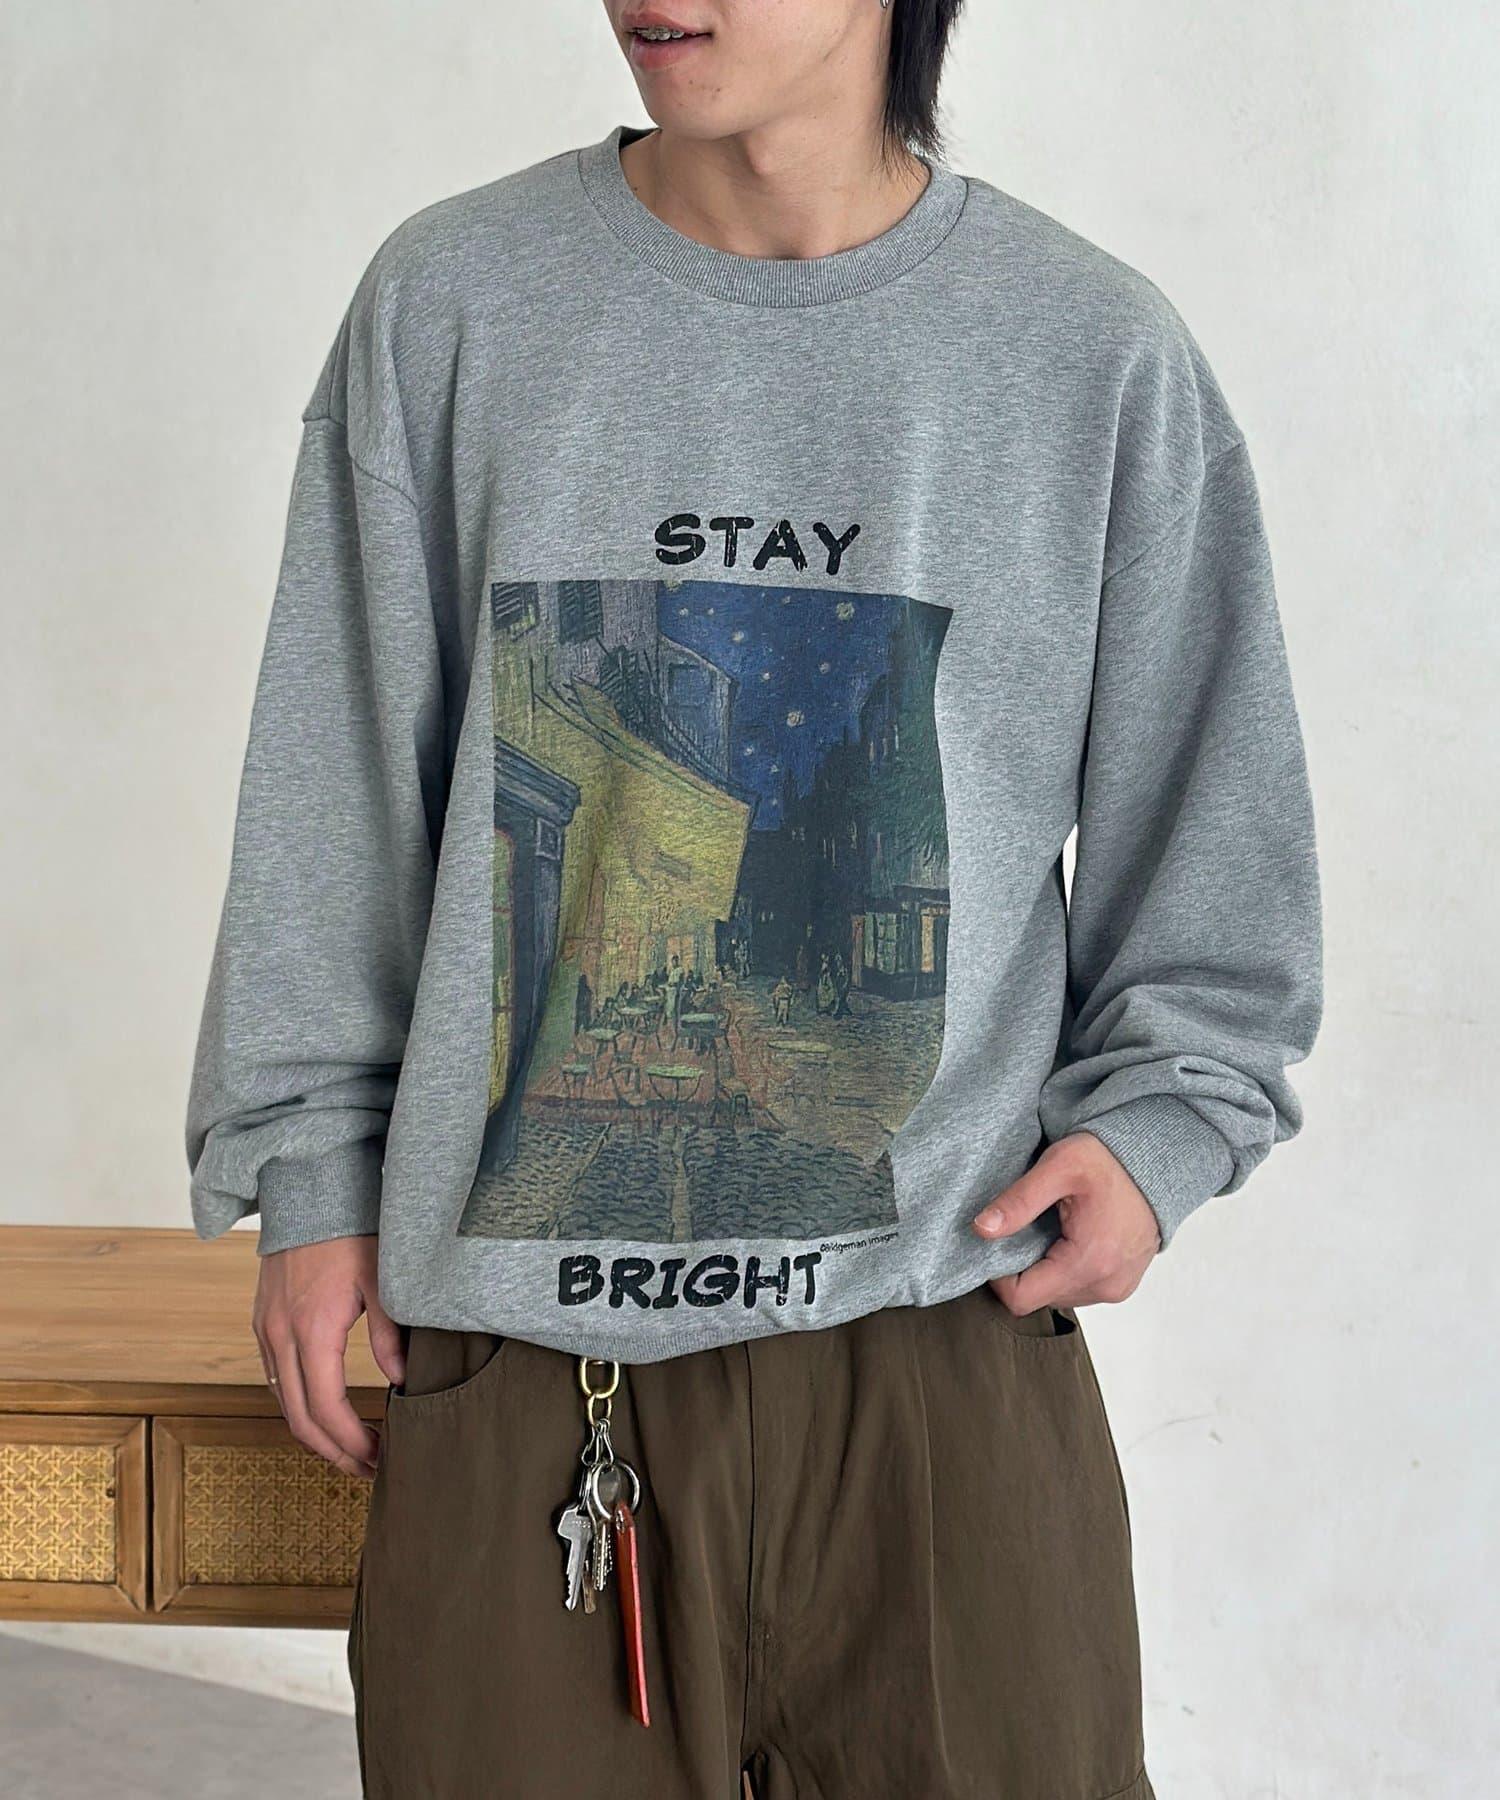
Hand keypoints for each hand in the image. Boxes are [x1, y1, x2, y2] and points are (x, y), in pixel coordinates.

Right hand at [252, 1235, 405, 1477]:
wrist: (306, 1190)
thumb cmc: (349, 1228)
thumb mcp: (382, 1279)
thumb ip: (389, 1334)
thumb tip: (401, 1382)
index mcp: (311, 1329)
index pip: (327, 1408)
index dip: (353, 1443)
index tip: (381, 1458)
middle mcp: (280, 1336)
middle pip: (299, 1418)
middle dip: (334, 1452)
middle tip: (368, 1470)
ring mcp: (266, 1330)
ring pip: (283, 1402)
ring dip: (314, 1433)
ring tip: (351, 1449)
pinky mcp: (263, 1321)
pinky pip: (276, 1378)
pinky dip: (299, 1405)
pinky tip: (325, 1412)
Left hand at [971, 1134, 1161, 1317]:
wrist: (1156, 1160)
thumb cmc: (1110, 1160)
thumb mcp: (1059, 1167)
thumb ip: (1018, 1201)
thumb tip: (982, 1229)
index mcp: (1089, 1262)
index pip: (1022, 1299)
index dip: (999, 1276)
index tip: (998, 1243)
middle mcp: (1106, 1284)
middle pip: (1039, 1298)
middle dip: (1024, 1268)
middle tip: (1027, 1228)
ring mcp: (1117, 1287)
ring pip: (1058, 1296)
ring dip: (1046, 1269)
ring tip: (1052, 1230)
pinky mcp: (1122, 1284)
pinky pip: (1080, 1289)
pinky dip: (1066, 1269)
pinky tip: (1069, 1237)